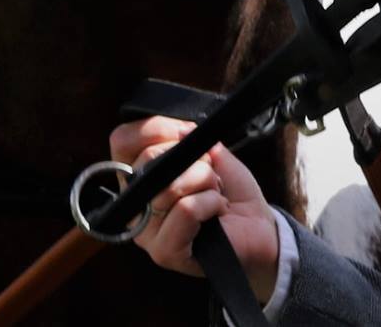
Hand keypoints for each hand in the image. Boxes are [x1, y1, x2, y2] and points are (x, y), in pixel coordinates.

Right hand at [109, 116, 279, 300]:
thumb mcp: (212, 154)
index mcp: (138, 178)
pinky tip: (217, 212)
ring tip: (215, 195)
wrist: (257, 228)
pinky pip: (186, 209)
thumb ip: (191, 140)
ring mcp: (146, 232)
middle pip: (148, 161)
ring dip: (206, 183)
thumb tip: (180, 133)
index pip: (123, 141)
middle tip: (211, 175)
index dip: (156, 128)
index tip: (188, 132)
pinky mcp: (165, 251)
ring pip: (171, 186)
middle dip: (193, 159)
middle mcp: (134, 205)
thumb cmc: (231, 192)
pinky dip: (211, 203)